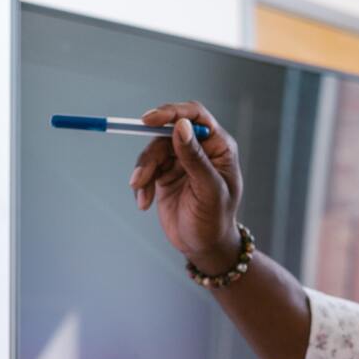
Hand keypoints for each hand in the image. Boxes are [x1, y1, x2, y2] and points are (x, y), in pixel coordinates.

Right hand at [126, 102, 242, 272]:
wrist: (203, 246)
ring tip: (142, 194)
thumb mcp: (209, 190)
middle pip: (166, 133)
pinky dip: (141, 185)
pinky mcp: (164, 174)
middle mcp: (199, 149)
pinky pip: (146, 169)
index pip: (195, 116)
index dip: (171, 112)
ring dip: (144, 172)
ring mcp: (180, 161)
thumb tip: (180, 126)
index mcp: (218, 146)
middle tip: (141, 176)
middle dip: (151, 155)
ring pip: (153, 151)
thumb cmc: (215, 220)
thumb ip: (195, 158)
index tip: (149, 119)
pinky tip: (144, 203)